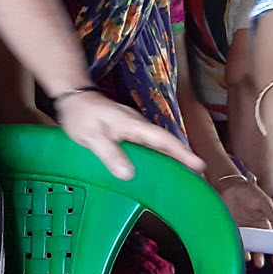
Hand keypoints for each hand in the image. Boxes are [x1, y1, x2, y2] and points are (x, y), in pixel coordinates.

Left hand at [55, 90, 205, 180]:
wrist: (74, 96)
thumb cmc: (81, 114)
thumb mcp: (91, 136)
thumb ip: (110, 154)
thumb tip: (128, 174)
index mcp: (132, 125)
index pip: (162, 140)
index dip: (181, 153)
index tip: (198, 165)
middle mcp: (138, 125)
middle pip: (165, 142)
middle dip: (183, 158)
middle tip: (197, 177)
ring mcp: (134, 126)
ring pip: (158, 143)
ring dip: (172, 157)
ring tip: (184, 175)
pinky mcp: (129, 130)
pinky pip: (148, 143)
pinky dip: (158, 154)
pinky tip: (158, 165)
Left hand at [217, 178, 272, 268]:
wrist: (229, 185)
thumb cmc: (248, 191)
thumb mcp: (264, 202)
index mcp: (266, 222)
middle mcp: (255, 228)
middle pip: (262, 246)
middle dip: (265, 255)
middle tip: (267, 264)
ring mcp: (244, 230)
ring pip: (250, 247)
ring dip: (254, 255)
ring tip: (257, 261)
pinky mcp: (232, 229)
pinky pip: (237, 242)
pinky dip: (240, 249)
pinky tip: (244, 254)